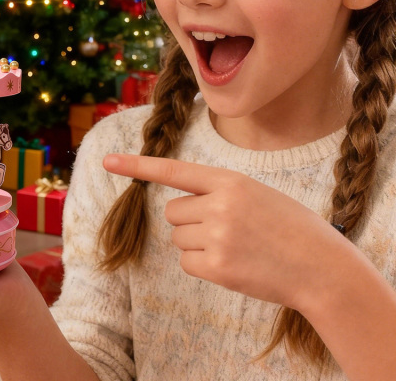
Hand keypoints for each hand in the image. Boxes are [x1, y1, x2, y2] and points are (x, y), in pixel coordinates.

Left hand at [103, 153, 345, 311]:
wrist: (321, 267)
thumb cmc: (288, 227)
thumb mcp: (255, 194)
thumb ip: (217, 193)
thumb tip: (177, 211)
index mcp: (228, 180)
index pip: (174, 170)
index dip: (138, 166)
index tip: (107, 161)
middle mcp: (219, 205)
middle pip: (173, 212)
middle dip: (191, 222)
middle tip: (228, 230)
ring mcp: (218, 237)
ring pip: (178, 238)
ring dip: (197, 244)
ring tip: (236, 246)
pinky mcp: (218, 268)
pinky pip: (187, 263)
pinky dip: (203, 267)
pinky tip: (233, 265)